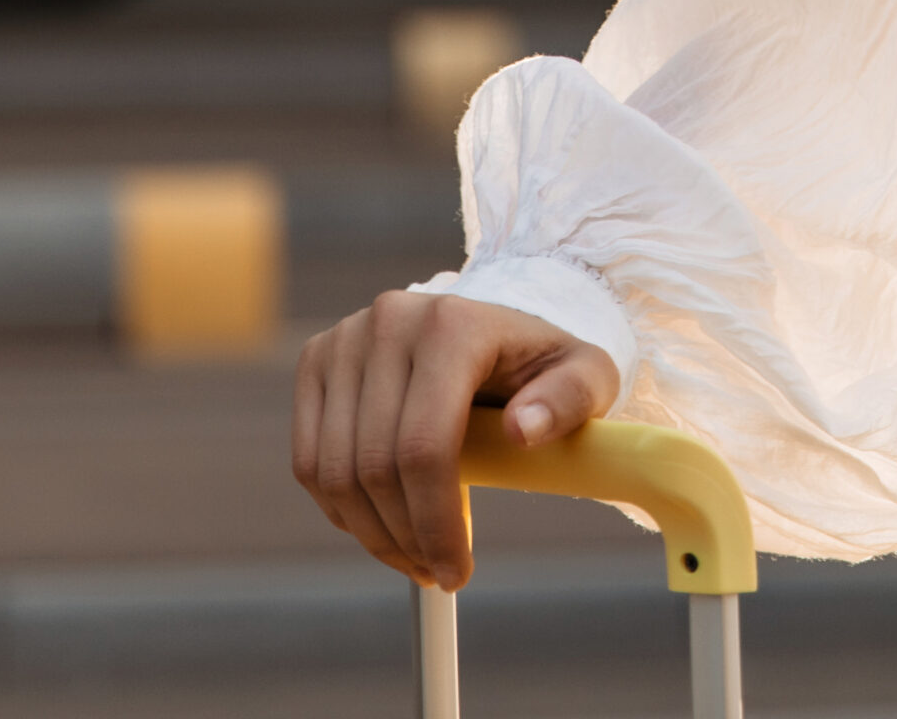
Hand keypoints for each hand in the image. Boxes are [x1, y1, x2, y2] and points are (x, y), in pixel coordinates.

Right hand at [294, 290, 622, 588]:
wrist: (494, 327)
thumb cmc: (543, 364)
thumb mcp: (586, 376)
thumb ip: (569, 400)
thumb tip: (522, 431)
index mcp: (454, 325)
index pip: (425, 445)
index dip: (435, 522)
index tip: (458, 573)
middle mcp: (389, 322)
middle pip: (376, 465)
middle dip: (406, 538)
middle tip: (439, 574)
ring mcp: (344, 339)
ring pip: (334, 470)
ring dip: (372, 534)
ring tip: (415, 559)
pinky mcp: (316, 361)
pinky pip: (310, 460)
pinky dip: (342, 509)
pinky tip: (381, 527)